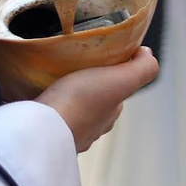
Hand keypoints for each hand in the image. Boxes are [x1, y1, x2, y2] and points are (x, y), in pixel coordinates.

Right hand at [37, 47, 158, 152]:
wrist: (40, 128)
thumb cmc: (81, 102)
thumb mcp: (121, 80)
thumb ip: (142, 69)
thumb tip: (147, 54)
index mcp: (109, 115)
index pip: (116, 92)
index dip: (112, 73)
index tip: (100, 56)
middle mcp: (90, 128)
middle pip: (92, 99)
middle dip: (85, 83)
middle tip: (73, 61)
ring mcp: (65, 132)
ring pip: (68, 107)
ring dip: (63, 94)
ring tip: (52, 74)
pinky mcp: (41, 131)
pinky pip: (46, 113)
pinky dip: (45, 103)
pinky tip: (37, 92)